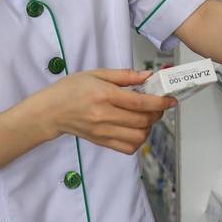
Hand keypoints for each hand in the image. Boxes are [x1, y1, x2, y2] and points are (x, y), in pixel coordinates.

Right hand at [27, 68, 176, 154]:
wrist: (50, 111)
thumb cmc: (70, 89)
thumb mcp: (96, 74)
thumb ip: (124, 75)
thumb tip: (148, 76)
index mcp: (103, 95)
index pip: (140, 103)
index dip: (160, 102)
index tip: (171, 99)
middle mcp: (104, 115)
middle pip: (142, 120)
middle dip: (157, 113)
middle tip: (159, 105)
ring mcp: (103, 132)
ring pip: (138, 137)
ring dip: (149, 128)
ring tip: (146, 117)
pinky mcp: (101, 142)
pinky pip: (128, 148)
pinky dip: (138, 141)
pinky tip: (135, 129)